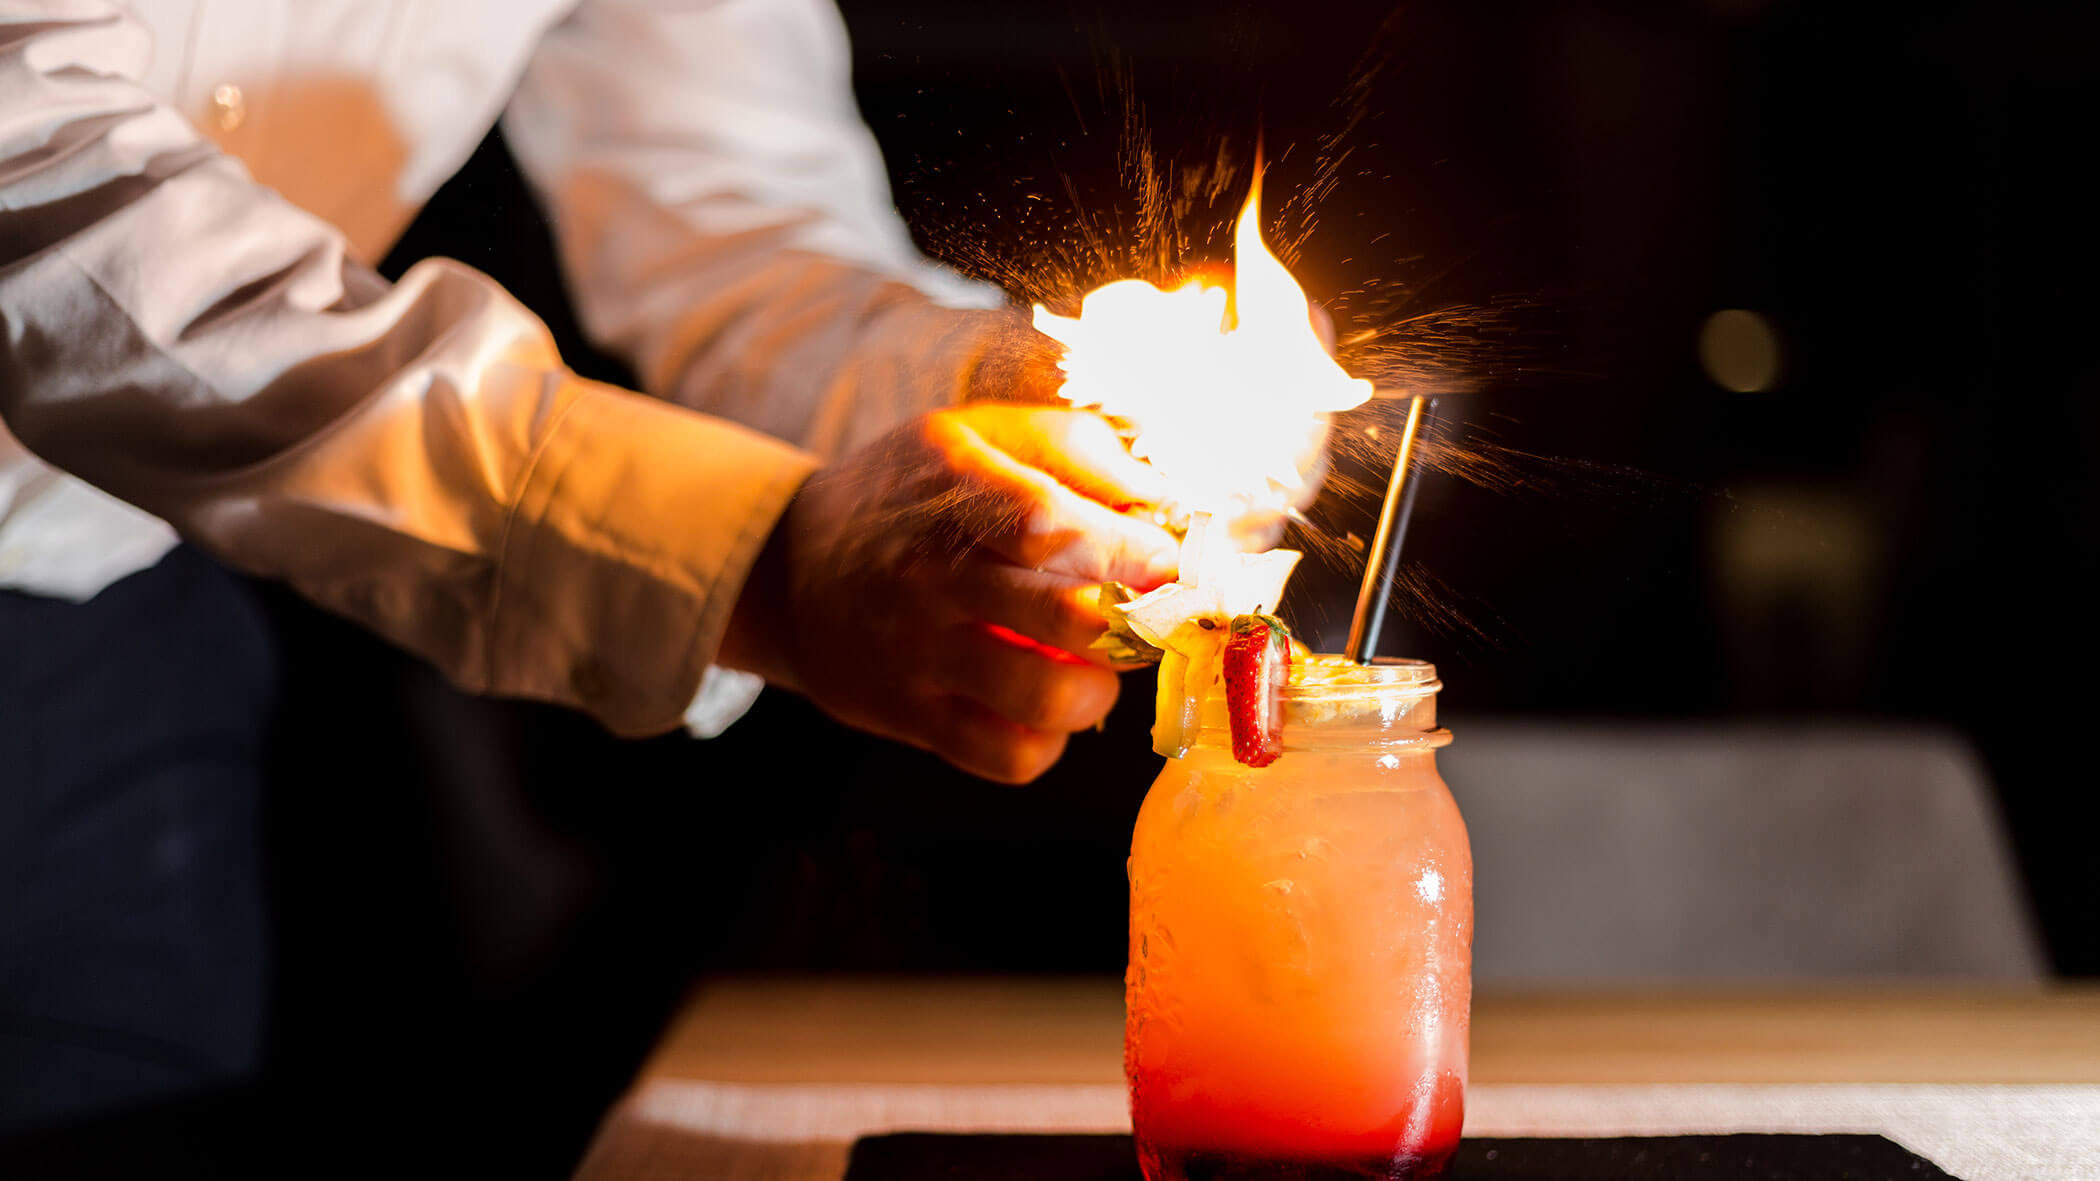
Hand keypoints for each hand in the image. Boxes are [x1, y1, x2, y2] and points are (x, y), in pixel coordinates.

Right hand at [719, 405, 1178, 782]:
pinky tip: (1043, 709)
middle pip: (1067, 617)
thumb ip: (1075, 450)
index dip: (1131, 550)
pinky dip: (1045, 742)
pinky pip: (1005, 756)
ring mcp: (917, 651)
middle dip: (1135, 624)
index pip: (1054, 524)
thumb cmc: (912, 495)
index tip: (1167, 562)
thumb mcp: (978, 434)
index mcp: (955, 487)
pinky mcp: (907, 714)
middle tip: (1145, 619)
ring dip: (1097, 690)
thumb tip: (1165, 500)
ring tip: (1094, 668)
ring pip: (1045, 697)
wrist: (789, 565)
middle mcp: (931, 573)